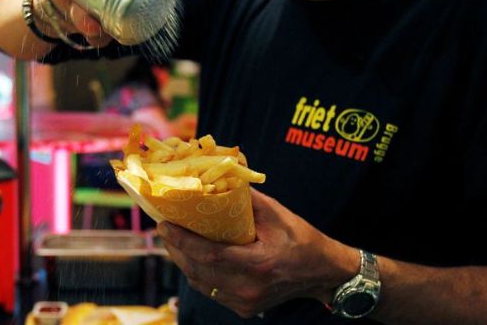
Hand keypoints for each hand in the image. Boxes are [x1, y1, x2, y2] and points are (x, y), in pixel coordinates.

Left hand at [157, 189, 358, 317]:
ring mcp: (245, 302)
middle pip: (199, 270)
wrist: (321, 272)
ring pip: (201, 283)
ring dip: (184, 262)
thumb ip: (247, 198)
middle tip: (164, 228)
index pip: (209, 255)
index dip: (182, 240)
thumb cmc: (301, 239)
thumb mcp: (277, 214)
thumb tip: (219, 177)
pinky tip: (193, 258)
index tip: (164, 225)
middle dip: (176, 249)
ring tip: (174, 241)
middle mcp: (249, 288)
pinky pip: (211, 291)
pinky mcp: (244, 309)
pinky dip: (199, 274)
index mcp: (258, 264)